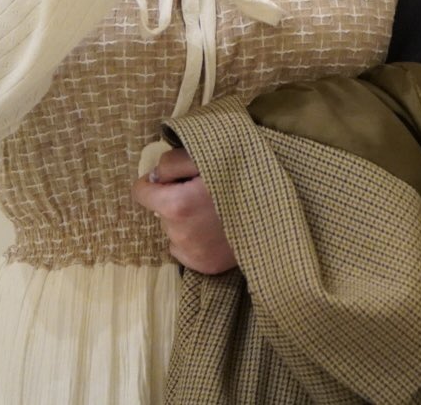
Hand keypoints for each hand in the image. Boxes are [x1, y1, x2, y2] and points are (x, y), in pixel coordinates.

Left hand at [131, 147, 236, 273]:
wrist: (281, 210)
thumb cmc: (245, 176)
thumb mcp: (208, 155)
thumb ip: (174, 161)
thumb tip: (155, 174)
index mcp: (176, 205)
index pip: (140, 192)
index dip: (155, 181)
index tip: (173, 178)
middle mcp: (178, 233)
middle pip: (159, 211)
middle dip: (173, 199)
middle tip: (202, 191)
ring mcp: (191, 254)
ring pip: (172, 229)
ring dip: (184, 219)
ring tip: (213, 209)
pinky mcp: (204, 266)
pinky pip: (183, 248)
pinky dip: (193, 238)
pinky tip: (214, 229)